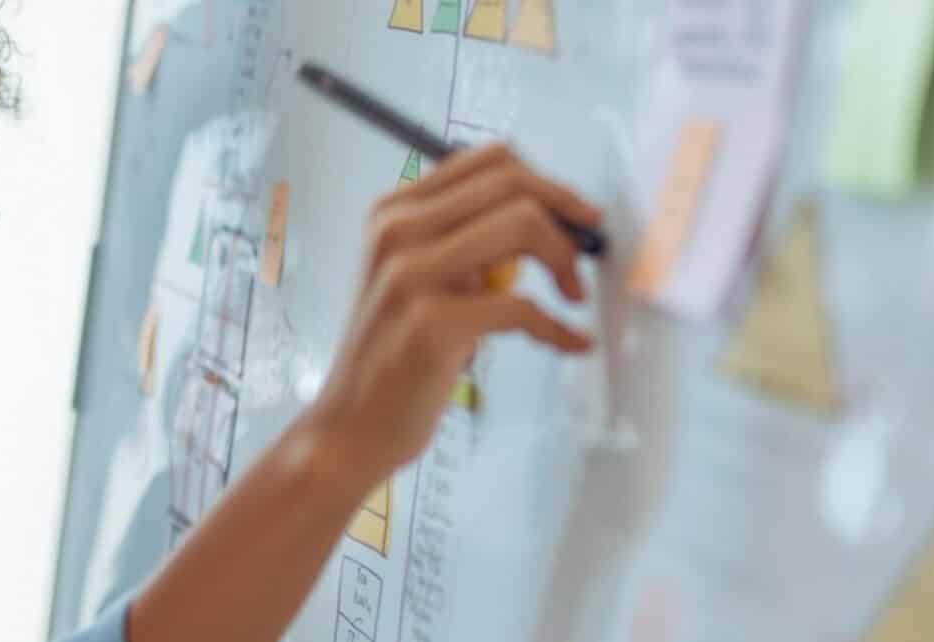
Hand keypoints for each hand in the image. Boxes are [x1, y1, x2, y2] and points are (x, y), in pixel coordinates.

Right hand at [309, 143, 596, 470]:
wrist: (352, 423)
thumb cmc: (397, 351)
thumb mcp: (416, 275)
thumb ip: (463, 237)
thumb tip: (550, 213)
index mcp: (393, 211)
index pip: (490, 159)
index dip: (547, 183)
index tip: (574, 216)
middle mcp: (395, 232)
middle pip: (512, 184)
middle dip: (566, 216)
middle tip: (581, 257)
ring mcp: (409, 276)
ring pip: (522, 226)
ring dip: (565, 261)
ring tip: (569, 297)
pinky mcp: (431, 325)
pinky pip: (524, 306)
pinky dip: (558, 327)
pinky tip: (568, 343)